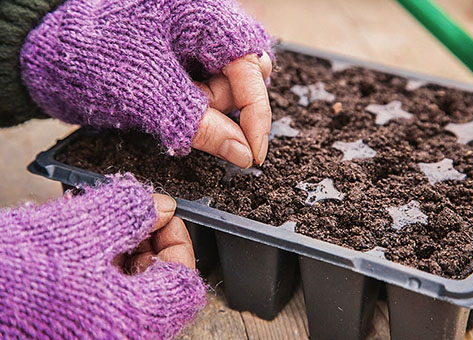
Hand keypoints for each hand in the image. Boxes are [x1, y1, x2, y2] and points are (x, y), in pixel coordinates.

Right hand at [0, 174, 205, 338]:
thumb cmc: (13, 283)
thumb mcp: (77, 233)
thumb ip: (128, 212)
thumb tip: (160, 205)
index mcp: (136, 320)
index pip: (185, 281)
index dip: (177, 239)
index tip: (161, 213)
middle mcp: (125, 335)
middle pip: (158, 282)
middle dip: (144, 239)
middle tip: (127, 213)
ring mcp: (101, 334)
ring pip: (129, 286)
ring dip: (118, 248)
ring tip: (94, 222)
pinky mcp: (80, 329)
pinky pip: (103, 294)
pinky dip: (97, 264)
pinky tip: (78, 242)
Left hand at [21, 0, 272, 166]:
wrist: (44, 54)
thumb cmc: (88, 58)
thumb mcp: (149, 95)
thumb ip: (201, 125)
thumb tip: (243, 154)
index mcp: (204, 15)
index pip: (252, 67)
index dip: (256, 115)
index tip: (251, 155)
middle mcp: (206, 24)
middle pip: (244, 77)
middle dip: (221, 106)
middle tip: (187, 113)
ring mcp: (194, 42)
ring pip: (225, 88)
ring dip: (203, 109)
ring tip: (164, 105)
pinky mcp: (182, 60)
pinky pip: (203, 90)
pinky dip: (192, 108)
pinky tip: (167, 105)